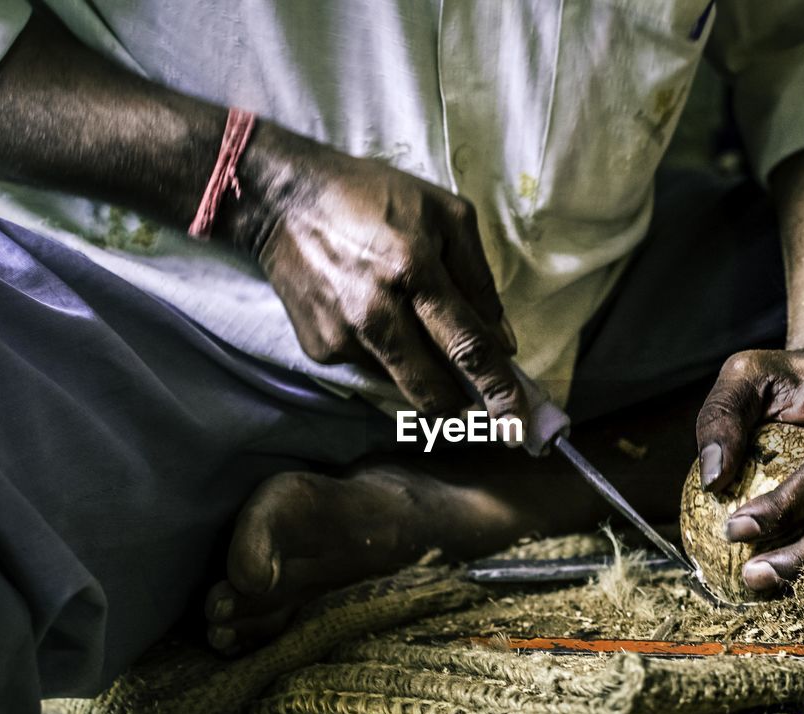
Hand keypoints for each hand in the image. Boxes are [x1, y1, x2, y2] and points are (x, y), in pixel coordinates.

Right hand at [241, 129, 525, 420]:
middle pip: (433, 390)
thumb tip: (503, 342)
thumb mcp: (446, 215)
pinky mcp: (320, 350)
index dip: (498, 389)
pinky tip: (377, 320)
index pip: (467, 346)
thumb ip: (479, 279)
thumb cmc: (374, 197)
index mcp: (414, 269)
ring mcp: (343, 336)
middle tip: (481, 402)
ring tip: (415, 332)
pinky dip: (389, 357)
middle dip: (463, 406)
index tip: (518, 426)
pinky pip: (372, 370)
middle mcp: (375, 312)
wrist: (285, 200)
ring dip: (425, 377)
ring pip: (403, 387)